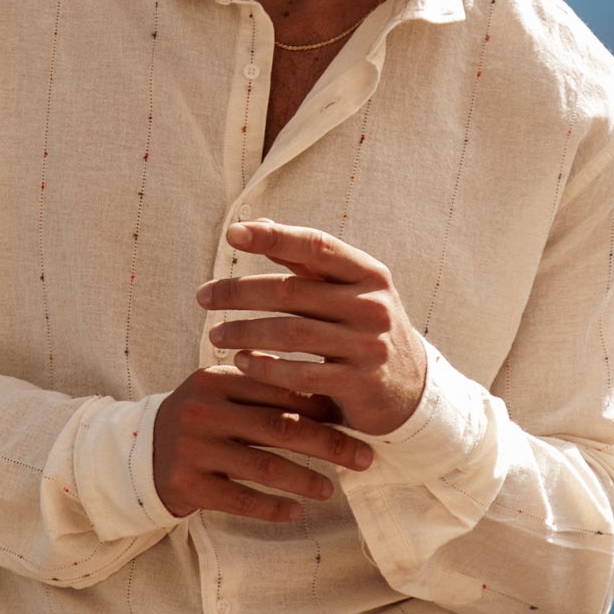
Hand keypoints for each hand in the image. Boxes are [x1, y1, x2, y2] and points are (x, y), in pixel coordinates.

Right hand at [151, 365, 375, 524]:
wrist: (139, 453)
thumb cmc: (201, 420)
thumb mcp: (223, 394)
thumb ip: (265, 390)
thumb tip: (334, 398)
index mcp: (215, 379)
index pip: (278, 390)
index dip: (322, 406)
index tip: (355, 419)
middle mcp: (202, 410)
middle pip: (279, 427)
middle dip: (329, 444)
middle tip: (364, 457)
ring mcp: (193, 449)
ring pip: (264, 467)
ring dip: (305, 479)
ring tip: (330, 489)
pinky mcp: (186, 485)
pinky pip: (240, 500)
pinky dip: (273, 508)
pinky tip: (296, 511)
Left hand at [197, 220, 428, 436]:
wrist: (410, 390)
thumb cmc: (364, 330)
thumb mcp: (347, 291)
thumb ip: (307, 261)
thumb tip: (259, 223)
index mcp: (368, 273)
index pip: (316, 245)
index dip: (273, 237)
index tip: (231, 234)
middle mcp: (372, 305)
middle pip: (292, 291)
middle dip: (240, 292)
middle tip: (203, 297)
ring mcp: (369, 345)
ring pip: (292, 332)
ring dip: (245, 331)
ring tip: (214, 334)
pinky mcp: (361, 383)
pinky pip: (302, 373)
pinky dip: (266, 367)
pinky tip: (240, 362)